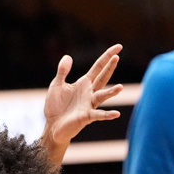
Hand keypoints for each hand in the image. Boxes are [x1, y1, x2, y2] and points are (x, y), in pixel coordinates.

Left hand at [40, 44, 122, 159]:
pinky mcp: (86, 117)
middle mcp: (89, 92)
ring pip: (102, 96)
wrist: (52, 125)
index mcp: (83, 83)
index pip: (98, 67)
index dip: (107, 56)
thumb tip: (68, 56)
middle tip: (117, 57)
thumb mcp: (57, 85)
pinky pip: (98, 115)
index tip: (119, 47)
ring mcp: (89, 105)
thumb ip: (62, 71)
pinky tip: (116, 114)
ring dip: (111, 93)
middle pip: (102, 77)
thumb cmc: (56, 106)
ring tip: (120, 87)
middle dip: (109, 67)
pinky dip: (107, 114)